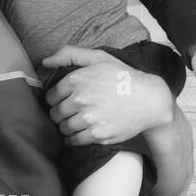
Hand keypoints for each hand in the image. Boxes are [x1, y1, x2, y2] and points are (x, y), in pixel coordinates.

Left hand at [42, 45, 173, 145]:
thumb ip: (70, 54)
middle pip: (55, 114)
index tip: (62, 101)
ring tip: (74, 123)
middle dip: (59, 114)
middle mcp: (80, 99)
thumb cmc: (123, 77)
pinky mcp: (98, 134)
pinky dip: (73, 139)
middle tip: (68, 113)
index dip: (55, 100)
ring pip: (63, 128)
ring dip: (66, 127)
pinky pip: (75, 140)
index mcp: (77, 80)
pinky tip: (79, 134)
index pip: (50, 96)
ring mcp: (89, 119)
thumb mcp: (99, 58)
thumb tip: (45, 62)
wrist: (149, 99)